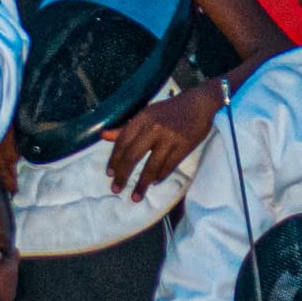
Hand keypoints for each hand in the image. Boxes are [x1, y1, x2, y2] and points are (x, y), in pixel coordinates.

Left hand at [101, 78, 222, 197]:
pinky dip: (160, 176)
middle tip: (116, 189)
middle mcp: (154, 128)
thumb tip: (103, 136)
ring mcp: (170, 138)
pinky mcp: (184, 146)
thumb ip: (125, 127)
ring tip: (135, 196)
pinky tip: (154, 182)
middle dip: (123, 175)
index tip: (109, 173)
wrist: (199, 104)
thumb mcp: (146, 114)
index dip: (114, 159)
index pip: (123, 142)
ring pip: (152, 166)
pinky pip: (169, 166)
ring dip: (142, 183)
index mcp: (142, 118)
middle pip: (133, 156)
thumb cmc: (170, 110)